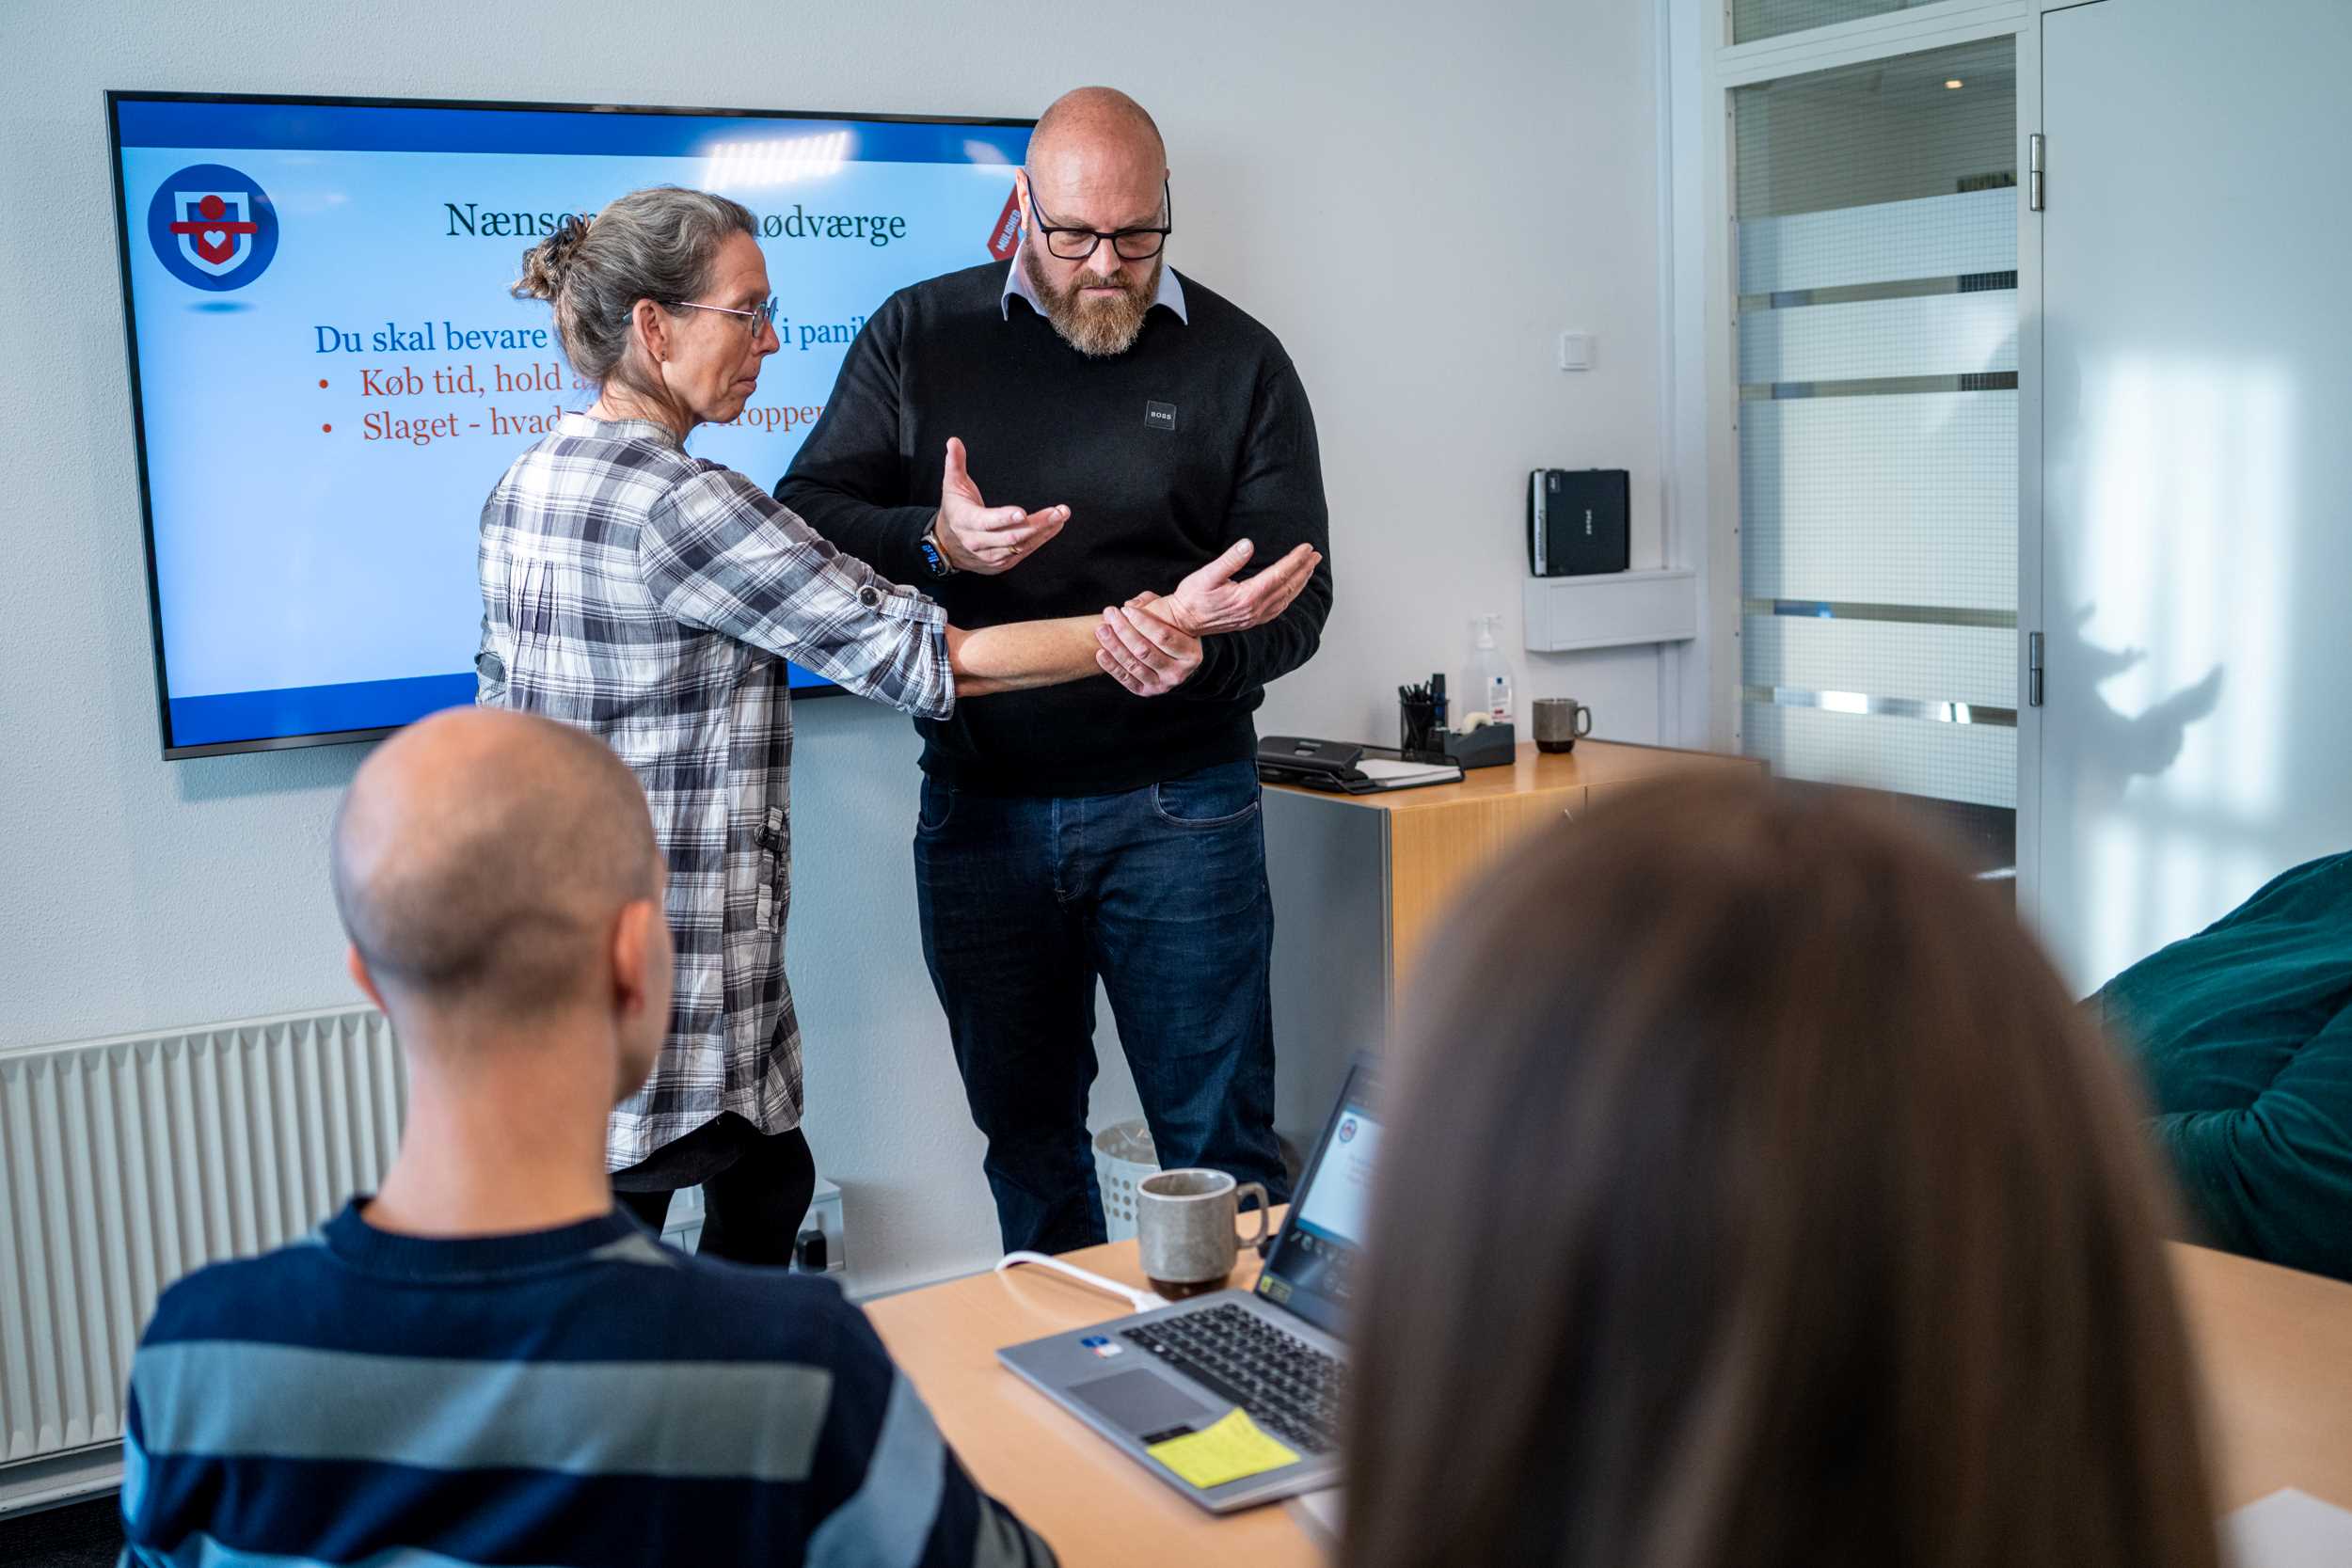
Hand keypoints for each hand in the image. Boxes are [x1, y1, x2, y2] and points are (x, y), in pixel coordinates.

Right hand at [936, 437, 1067, 573]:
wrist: (947, 547)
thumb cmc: (955, 511)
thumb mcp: (952, 486)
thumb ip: (955, 463)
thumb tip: (954, 441)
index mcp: (966, 522)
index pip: (986, 522)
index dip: (1004, 518)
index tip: (1022, 513)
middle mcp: (979, 542)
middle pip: (1011, 536)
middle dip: (1037, 524)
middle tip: (1058, 511)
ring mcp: (992, 555)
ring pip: (1021, 546)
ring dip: (1044, 531)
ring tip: (1061, 515)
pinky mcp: (1002, 563)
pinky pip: (1025, 552)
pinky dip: (1042, 539)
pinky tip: (1055, 526)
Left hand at [1096, 592, 1201, 696]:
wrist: (1174, 659)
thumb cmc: (1171, 630)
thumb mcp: (1171, 616)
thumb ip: (1154, 605)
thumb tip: (1131, 605)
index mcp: (1190, 654)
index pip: (1163, 636)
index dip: (1142, 622)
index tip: (1125, 609)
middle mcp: (1178, 673)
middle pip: (1145, 651)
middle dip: (1124, 630)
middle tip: (1110, 614)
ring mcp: (1162, 685)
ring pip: (1133, 664)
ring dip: (1114, 646)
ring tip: (1102, 629)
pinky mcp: (1146, 691)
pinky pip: (1126, 679)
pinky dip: (1111, 666)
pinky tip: (1101, 652)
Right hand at [1157, 539, 1322, 636]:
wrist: (1182, 623)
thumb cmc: (1191, 598)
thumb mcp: (1206, 575)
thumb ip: (1230, 560)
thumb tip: (1248, 545)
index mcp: (1247, 597)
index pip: (1279, 575)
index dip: (1295, 560)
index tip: (1307, 547)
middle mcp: (1255, 609)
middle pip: (1287, 587)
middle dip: (1304, 569)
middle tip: (1316, 555)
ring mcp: (1254, 617)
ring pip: (1286, 598)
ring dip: (1300, 582)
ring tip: (1309, 568)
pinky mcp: (1251, 621)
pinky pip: (1278, 608)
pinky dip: (1290, 596)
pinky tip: (1292, 590)